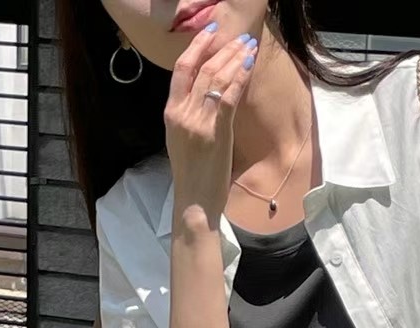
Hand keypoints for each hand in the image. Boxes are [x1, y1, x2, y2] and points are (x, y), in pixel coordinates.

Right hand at [164, 25, 257, 225]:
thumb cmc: (191, 174)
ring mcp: (199, 122)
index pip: (181, 69)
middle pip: (202, 69)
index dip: (196, 46)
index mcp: (171, 113)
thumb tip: (204, 92)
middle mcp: (182, 113)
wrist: (195, 201)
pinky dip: (240, 77)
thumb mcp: (181, 139)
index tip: (210, 33)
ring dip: (234, 58)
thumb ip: (188, 115)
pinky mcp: (217, 132)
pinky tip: (249, 65)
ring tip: (248, 46)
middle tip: (239, 37)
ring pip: (216, 78)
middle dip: (223, 48)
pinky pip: (229, 96)